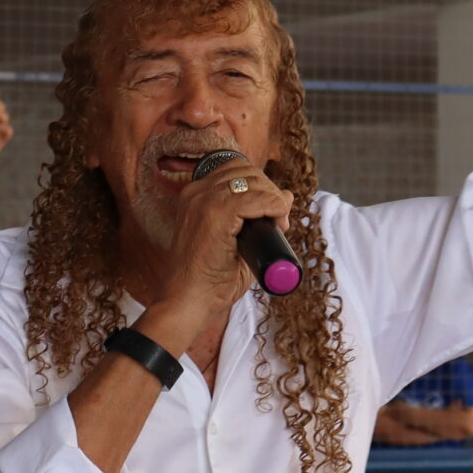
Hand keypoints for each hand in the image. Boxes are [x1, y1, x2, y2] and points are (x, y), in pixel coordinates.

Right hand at [142, 163, 293, 331]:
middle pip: (247, 170)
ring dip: (274, 199)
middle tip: (279, 221)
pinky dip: (274, 206)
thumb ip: (258, 218)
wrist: (187, 302)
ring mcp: (204, 201)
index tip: (272, 214)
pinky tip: (278, 222)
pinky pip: (255, 197)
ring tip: (279, 224)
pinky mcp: (215, 215)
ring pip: (253, 180)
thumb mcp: (236, 241)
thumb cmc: (209, 280)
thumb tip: (286, 195)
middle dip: (270, 191)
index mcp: (196, 196)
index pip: (236, 170)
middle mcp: (196, 192)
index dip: (261, 187)